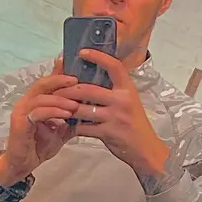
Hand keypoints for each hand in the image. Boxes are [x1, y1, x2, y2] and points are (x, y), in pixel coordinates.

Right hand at [0, 59, 77, 185]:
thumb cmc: (39, 145)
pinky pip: (38, 112)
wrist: (23, 164)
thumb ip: (72, 119)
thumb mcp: (62, 130)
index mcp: (36, 101)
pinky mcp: (20, 122)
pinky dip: (53, 111)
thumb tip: (90, 111)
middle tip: (77, 80)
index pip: (49, 82)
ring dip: (60, 98)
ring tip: (76, 103)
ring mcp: (22, 111)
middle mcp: (27, 102)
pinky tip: (66, 113)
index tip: (78, 70)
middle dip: (60, 80)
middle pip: (43, 83)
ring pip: (41, 96)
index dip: (61, 74)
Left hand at [57, 48, 168, 176]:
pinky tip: (68, 125)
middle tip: (55, 91)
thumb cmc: (134, 125)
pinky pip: (84, 128)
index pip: (114, 66)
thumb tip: (89, 81)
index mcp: (127, 89)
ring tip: (57, 108)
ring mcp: (115, 117)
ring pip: (81, 109)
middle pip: (87, 89)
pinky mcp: (108, 133)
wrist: (146, 149)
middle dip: (67, 91)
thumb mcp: (128, 103)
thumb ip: (112, 92)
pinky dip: (73, 127)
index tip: (82, 52)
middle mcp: (122, 100)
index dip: (98, 56)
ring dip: (66, 109)